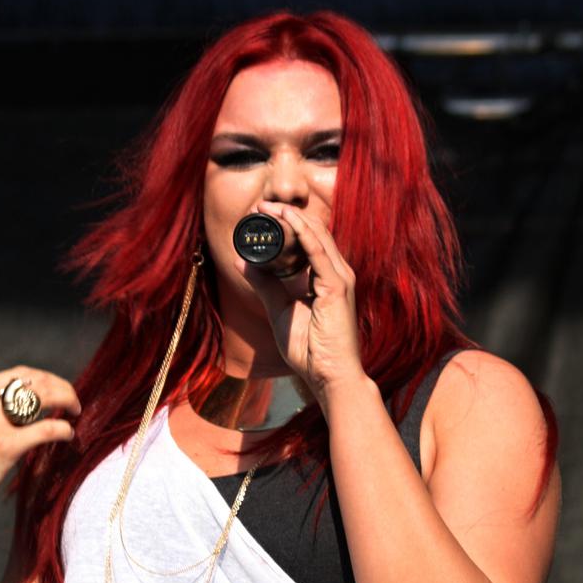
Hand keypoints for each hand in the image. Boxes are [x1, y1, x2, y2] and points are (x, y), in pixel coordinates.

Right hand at [0, 365, 81, 512]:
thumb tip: (23, 409)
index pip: (21, 373)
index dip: (47, 378)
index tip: (59, 388)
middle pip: (38, 381)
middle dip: (63, 388)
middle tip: (74, 402)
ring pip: (44, 398)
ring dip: (67, 401)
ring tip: (75, 412)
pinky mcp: (5, 445)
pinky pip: (46, 429)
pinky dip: (63, 430)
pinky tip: (68, 435)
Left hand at [235, 201, 365, 408]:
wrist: (329, 376)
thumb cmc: (310, 351)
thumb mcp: (279, 312)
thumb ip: (264, 286)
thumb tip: (243, 261)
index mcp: (325, 278)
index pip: (309, 241)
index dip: (287, 224)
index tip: (262, 215)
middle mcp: (336, 273)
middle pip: (313, 232)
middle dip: (286, 214)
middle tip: (260, 206)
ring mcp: (340, 278)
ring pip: (316, 236)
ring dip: (291, 218)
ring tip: (267, 207)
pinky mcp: (337, 287)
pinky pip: (318, 252)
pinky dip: (302, 233)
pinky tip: (286, 220)